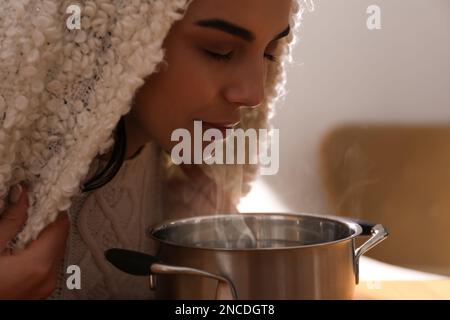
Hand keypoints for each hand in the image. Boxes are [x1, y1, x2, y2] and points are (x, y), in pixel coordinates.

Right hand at [0, 184, 69, 298]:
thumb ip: (12, 220)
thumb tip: (23, 196)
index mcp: (39, 264)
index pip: (60, 225)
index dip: (52, 208)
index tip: (42, 196)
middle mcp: (49, 277)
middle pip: (61, 238)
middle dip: (49, 221)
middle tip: (33, 209)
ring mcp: (46, 286)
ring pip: (57, 251)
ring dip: (46, 237)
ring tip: (26, 228)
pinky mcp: (41, 291)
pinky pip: (49, 265)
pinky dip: (42, 253)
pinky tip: (25, 247)